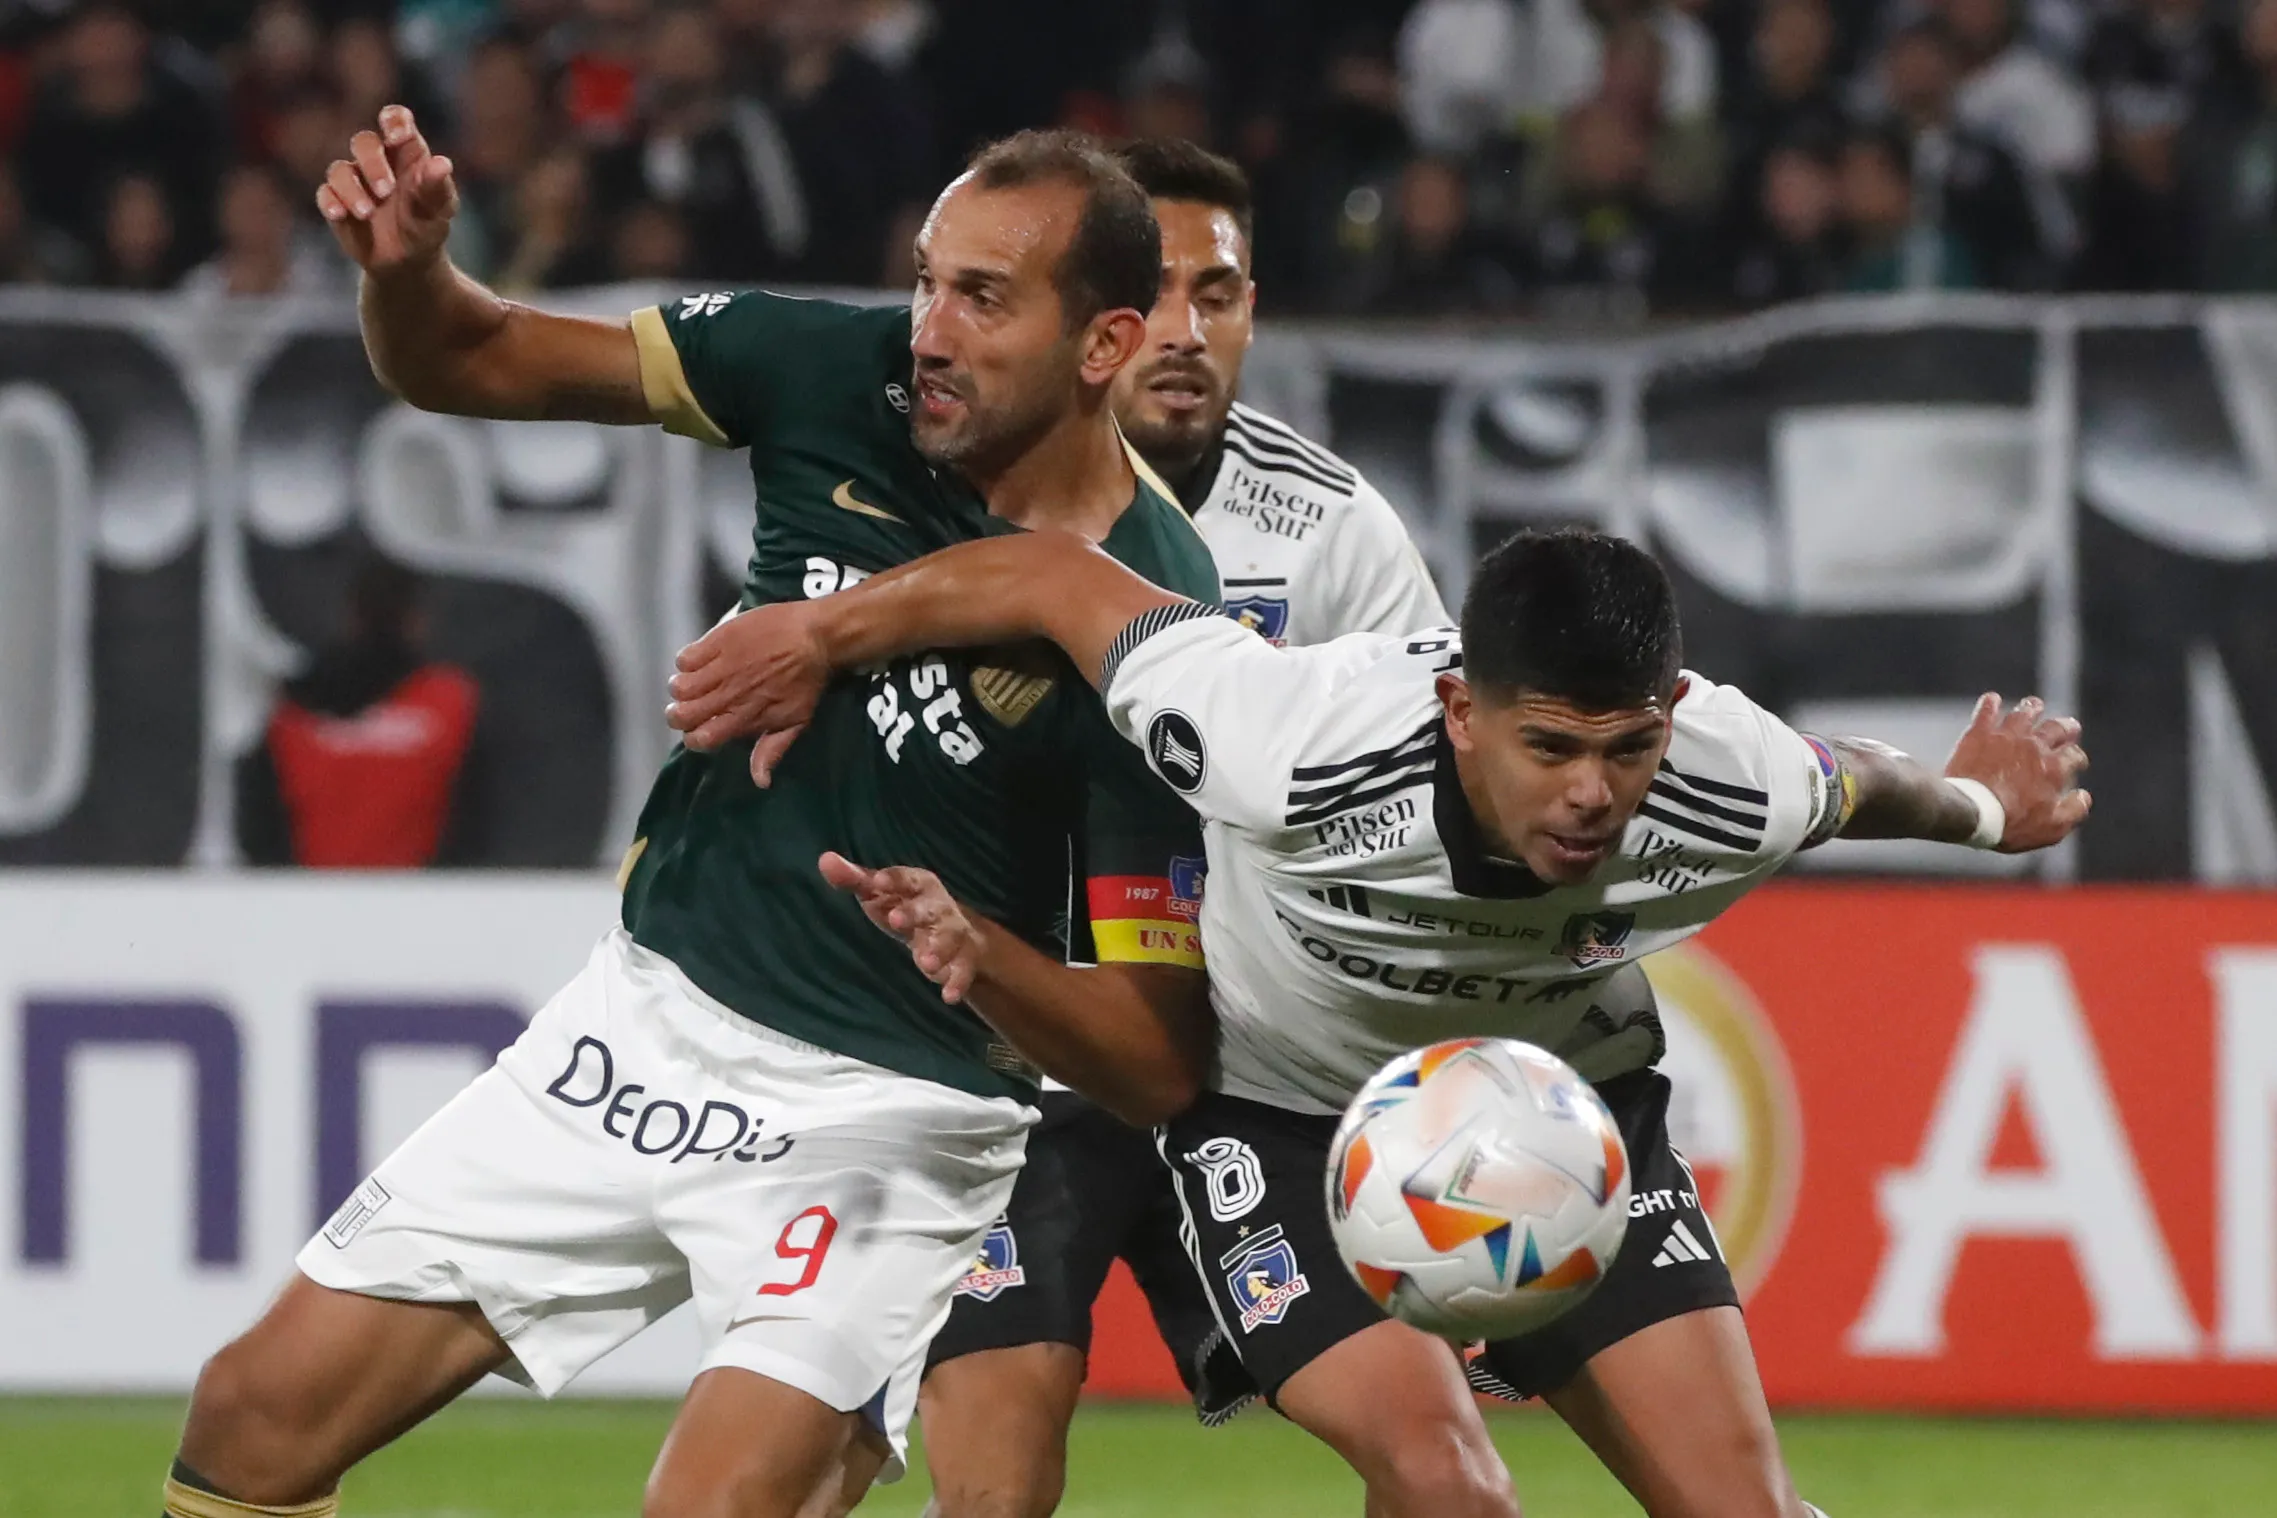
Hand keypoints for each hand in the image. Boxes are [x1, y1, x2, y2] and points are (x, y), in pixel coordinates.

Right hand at [316, 105, 459, 273]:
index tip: (397, 137)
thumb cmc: (427, 225)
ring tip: (368, 213)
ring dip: (352, 189)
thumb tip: (442, 163)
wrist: (409, 261)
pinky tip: (340, 214)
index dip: (394, 121)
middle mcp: (377, 160)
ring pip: (340, 169)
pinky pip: (325, 193)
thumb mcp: (439, 209)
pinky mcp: (337, 201)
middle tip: (386, 192)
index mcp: (405, 152)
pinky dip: (331, 201)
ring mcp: (354, 180)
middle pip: (364, 142)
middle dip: (372, 163)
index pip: (395, 119)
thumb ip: (436, 186)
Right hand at [667, 601, 831, 786]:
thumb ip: (772, 751)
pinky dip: (687, 662)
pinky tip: (701, 661)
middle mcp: (727, 695)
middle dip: (678, 715)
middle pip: (679, 715)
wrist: (815, 637)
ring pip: (677, 686)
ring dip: (681, 688)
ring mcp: (721, 666)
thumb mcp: (796, 721)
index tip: (700, 729)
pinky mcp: (717, 640)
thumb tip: (760, 782)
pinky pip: (684, 658)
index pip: (699, 739)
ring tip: (694, 683)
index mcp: (743, 717)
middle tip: (688, 707)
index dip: (693, 738)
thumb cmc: (807, 681)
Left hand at [819, 852, 980, 1003]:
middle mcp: (939, 906)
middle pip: (929, 907)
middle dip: (915, 914)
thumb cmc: (906, 907)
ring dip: (940, 950)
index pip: (906, 878)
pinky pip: (963, 971)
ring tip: (926, 965)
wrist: (955, 933)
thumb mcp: (880, 894)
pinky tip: (949, 996)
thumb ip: (854, 879)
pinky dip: (958, 982)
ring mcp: (954, 932)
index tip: (876, 883)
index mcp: (919, 884)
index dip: (892, 880)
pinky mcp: (963, 959)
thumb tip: (825, 860)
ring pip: (950, 938)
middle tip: (896, 921)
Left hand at [1944, 693, 2091, 851]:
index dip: (2077, 758)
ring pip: (2025, 713)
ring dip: (2033, 708)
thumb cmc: (2011, 824)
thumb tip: (2084, 796)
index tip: (2076, 762)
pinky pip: (1987, 711)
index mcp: (2054, 768)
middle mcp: (2034, 746)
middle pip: (2056, 728)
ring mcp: (2006, 736)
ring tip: (2036, 706)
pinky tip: (1992, 699)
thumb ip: (2073, 811)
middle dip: (2066, 727)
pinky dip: (1991, 704)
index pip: (2074, 755)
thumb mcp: (2051, 828)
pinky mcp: (1979, 733)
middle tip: (2069, 726)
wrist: (1971, 811)